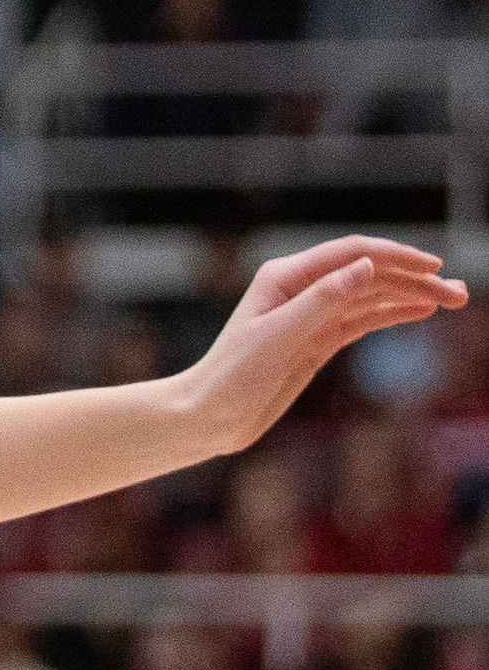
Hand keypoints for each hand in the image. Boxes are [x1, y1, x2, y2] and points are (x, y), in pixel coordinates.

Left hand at [184, 235, 465, 453]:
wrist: (210, 415)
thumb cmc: (233, 375)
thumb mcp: (279, 337)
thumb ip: (322, 302)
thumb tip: (365, 267)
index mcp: (284, 277)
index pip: (350, 255)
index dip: (395, 256)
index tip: (435, 266)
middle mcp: (299, 289)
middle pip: (367, 274)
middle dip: (413, 278)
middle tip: (459, 293)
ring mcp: (311, 315)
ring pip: (370, 297)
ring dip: (411, 294)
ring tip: (455, 298)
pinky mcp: (318, 340)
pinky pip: (362, 319)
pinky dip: (393, 313)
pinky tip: (422, 309)